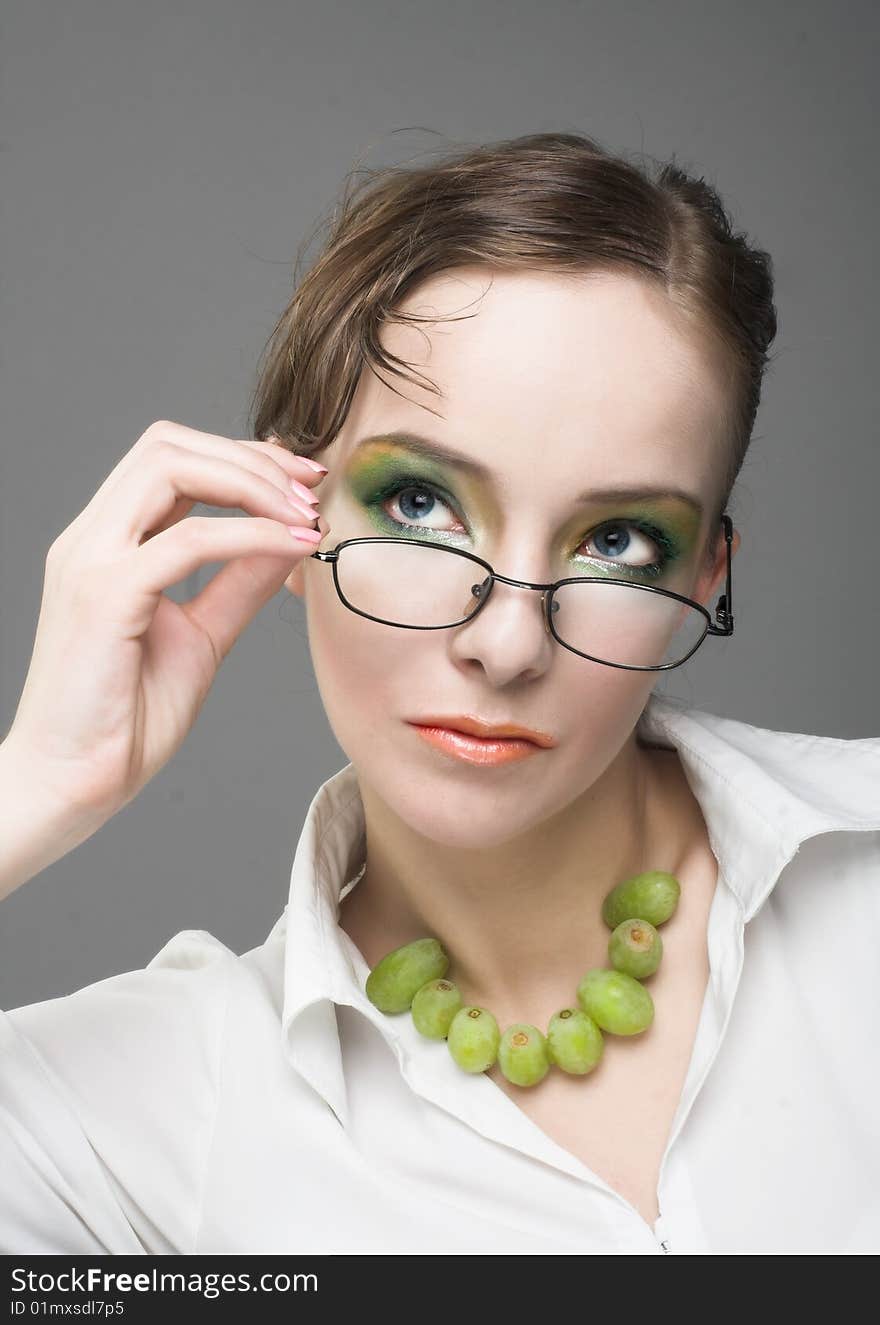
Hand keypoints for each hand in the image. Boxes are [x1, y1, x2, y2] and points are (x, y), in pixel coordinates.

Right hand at [4, 419, 329, 820]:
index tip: (301, 481)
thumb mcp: (201, 636)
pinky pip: (186, 541)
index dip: (241, 457)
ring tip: (305, 515)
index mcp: (106, 544)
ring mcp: (90, 562)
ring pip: (169, 468)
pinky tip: (293, 548)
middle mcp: (90, 540)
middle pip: (167, 444)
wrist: (72, 783)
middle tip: (311, 488)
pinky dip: (249, 534)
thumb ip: (239, 583)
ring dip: (250, 482)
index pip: (170, 458)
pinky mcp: (104, 597)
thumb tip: (290, 540)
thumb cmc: (125, 717)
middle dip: (249, 456)